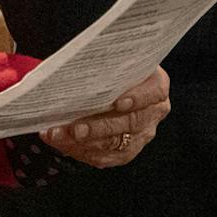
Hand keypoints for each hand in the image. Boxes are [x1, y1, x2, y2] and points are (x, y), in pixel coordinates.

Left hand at [41, 67, 169, 167]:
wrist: (111, 83)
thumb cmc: (112, 68)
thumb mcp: (114, 59)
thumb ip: (104, 63)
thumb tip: (76, 66)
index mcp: (156, 85)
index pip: (154, 92)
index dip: (138, 98)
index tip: (117, 102)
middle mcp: (153, 112)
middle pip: (131, 123)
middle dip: (100, 127)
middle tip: (75, 128)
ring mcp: (141, 134)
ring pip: (116, 144)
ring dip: (85, 143)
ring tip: (60, 135)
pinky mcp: (127, 150)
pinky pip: (106, 157)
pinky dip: (82, 151)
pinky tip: (63, 143)